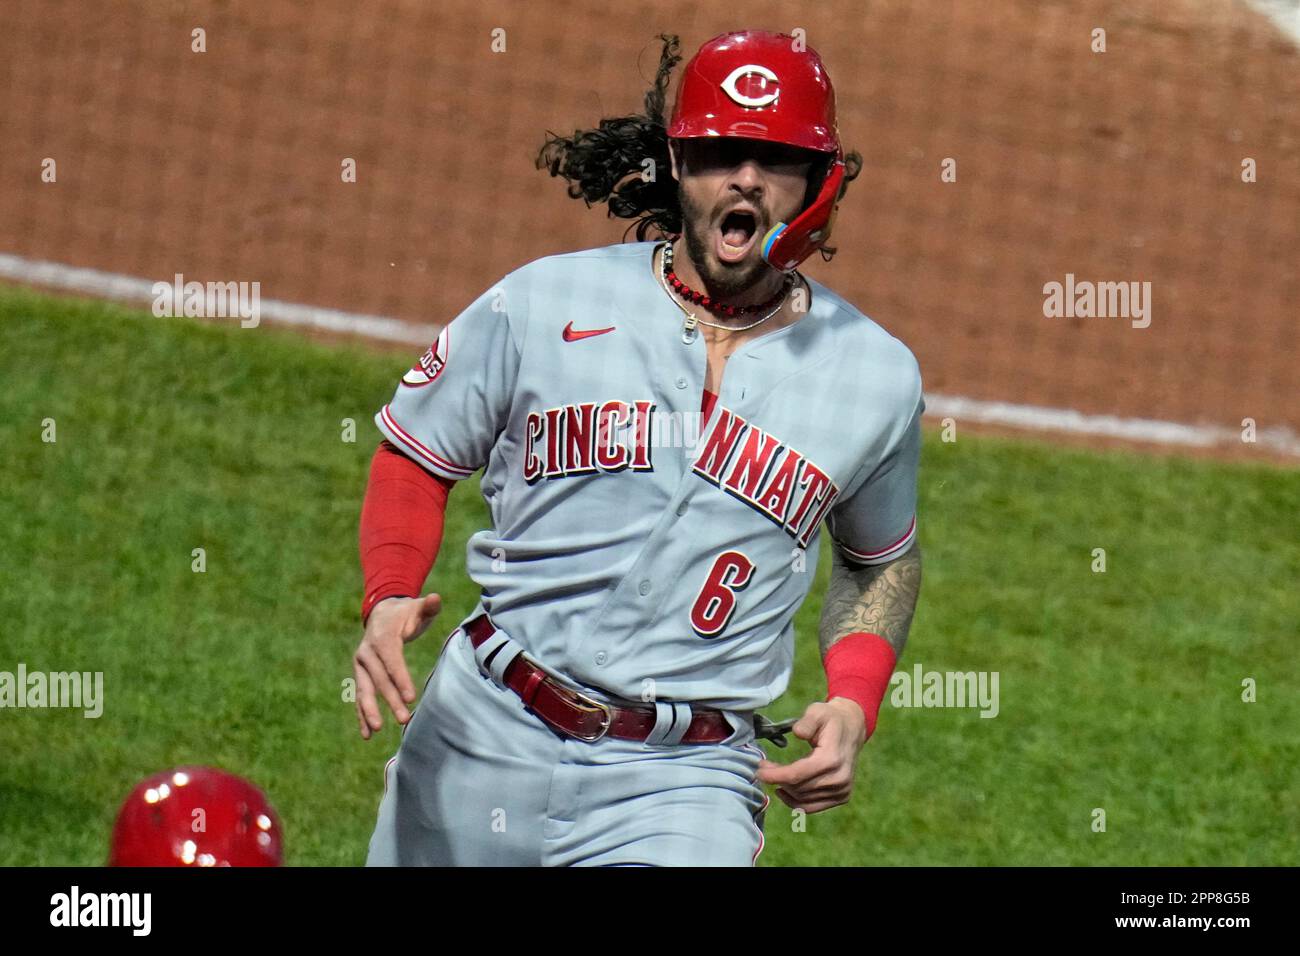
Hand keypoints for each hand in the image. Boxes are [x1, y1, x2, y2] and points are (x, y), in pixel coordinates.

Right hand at [352, 593, 442, 738]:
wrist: (382, 613)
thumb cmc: (406, 614)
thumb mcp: (418, 608)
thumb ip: (428, 606)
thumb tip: (435, 598)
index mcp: (381, 637)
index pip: (391, 660)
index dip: (400, 678)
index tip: (410, 697)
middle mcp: (366, 652)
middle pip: (379, 679)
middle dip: (391, 700)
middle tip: (404, 719)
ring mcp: (361, 665)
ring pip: (365, 690)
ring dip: (370, 711)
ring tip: (377, 731)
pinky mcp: (360, 675)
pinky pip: (360, 696)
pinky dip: (361, 715)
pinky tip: (367, 734)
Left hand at [756, 697, 866, 812]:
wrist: (851, 729)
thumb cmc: (830, 719)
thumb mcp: (817, 711)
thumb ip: (807, 722)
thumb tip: (797, 732)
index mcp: (832, 758)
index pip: (797, 775)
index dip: (775, 775)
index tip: (759, 770)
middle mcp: (839, 779)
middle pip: (798, 788)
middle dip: (776, 779)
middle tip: (763, 768)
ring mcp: (842, 790)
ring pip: (803, 799)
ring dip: (784, 789)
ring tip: (773, 775)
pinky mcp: (841, 796)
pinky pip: (812, 806)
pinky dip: (795, 802)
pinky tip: (783, 791)